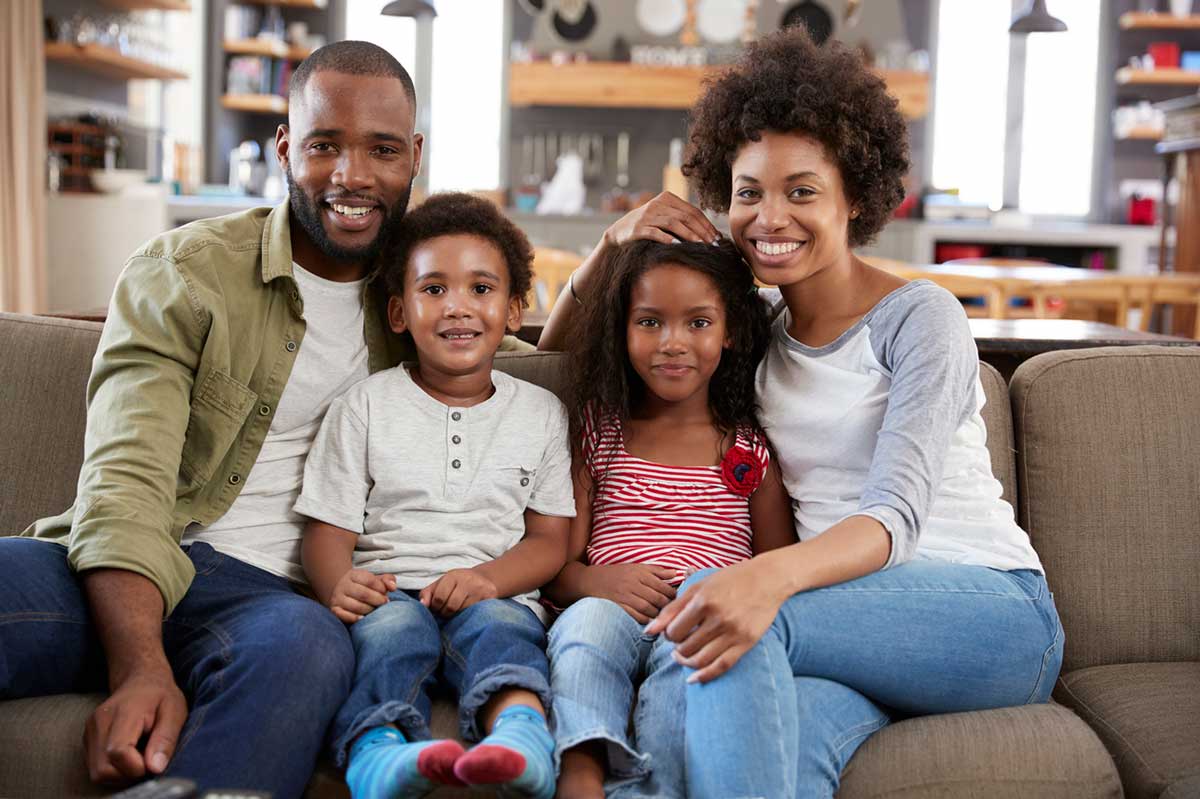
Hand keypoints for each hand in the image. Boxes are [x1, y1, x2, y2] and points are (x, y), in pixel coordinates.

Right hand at [84, 667, 186, 783]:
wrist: (140, 679)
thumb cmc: (161, 695)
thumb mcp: (175, 711)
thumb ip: (165, 739)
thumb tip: (155, 768)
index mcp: (123, 713)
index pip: (117, 752)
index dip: (136, 767)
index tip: (153, 761)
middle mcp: (99, 723)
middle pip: (103, 770)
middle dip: (128, 775)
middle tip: (147, 761)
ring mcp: (90, 732)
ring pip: (97, 773)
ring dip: (120, 774)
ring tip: (139, 757)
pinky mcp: (88, 740)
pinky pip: (96, 767)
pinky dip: (113, 769)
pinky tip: (129, 755)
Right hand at [329, 569, 395, 623]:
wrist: (343, 593)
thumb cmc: (364, 587)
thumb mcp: (375, 580)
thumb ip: (387, 580)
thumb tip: (392, 587)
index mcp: (353, 575)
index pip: (369, 580)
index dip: (381, 588)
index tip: (386, 593)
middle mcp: (343, 585)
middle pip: (363, 594)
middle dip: (378, 600)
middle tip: (384, 603)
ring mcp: (337, 598)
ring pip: (356, 606)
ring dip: (369, 610)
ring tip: (375, 610)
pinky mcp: (334, 609)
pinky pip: (344, 615)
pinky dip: (355, 618)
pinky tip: (363, 618)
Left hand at [420, 569, 497, 615]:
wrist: (484, 579)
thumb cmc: (457, 584)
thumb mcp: (441, 584)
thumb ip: (427, 593)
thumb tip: (422, 605)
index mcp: (452, 575)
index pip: (439, 598)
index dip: (436, 607)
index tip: (437, 608)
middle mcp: (467, 580)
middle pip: (451, 606)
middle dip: (446, 613)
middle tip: (446, 613)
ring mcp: (480, 588)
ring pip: (463, 611)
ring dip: (457, 616)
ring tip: (457, 612)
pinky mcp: (490, 596)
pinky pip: (475, 612)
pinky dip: (469, 615)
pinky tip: (468, 612)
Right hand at [584, 563, 679, 623]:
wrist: (590, 580)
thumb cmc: (615, 574)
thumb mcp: (635, 567)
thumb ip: (656, 570)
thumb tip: (675, 573)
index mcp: (639, 573)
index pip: (662, 585)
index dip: (672, 594)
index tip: (677, 599)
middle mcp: (633, 583)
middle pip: (657, 598)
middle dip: (667, 606)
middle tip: (672, 611)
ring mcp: (624, 595)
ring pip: (648, 607)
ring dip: (657, 614)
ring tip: (662, 617)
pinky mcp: (617, 606)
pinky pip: (635, 615)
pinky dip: (645, 620)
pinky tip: (649, 621)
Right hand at [602, 191, 721, 247]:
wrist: (618, 232)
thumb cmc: (646, 226)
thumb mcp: (663, 217)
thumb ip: (681, 219)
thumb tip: (709, 233)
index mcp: (666, 198)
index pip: (692, 210)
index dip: (706, 224)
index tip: (717, 237)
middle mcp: (657, 204)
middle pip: (685, 216)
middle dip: (702, 231)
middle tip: (713, 244)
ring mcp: (646, 215)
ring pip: (673, 223)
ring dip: (689, 235)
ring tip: (701, 246)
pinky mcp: (638, 228)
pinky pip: (655, 233)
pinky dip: (667, 239)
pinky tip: (678, 246)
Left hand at [645, 559, 789, 683]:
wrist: (768, 579)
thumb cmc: (729, 579)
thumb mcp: (698, 587)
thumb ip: (672, 608)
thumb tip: (648, 631)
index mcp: (704, 601)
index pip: (674, 631)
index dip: (668, 635)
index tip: (672, 632)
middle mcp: (719, 618)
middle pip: (686, 647)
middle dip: (677, 649)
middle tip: (678, 644)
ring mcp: (734, 632)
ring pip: (701, 659)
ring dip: (686, 662)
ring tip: (683, 657)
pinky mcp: (746, 642)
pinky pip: (722, 666)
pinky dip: (705, 676)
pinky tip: (693, 678)